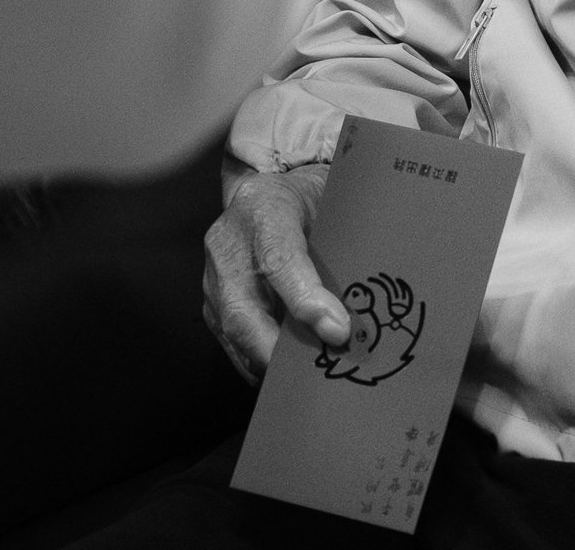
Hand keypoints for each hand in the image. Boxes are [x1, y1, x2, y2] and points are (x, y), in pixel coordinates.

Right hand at [202, 162, 350, 382]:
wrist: (263, 194)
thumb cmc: (305, 201)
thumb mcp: (329, 205)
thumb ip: (341, 244)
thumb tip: (363, 301)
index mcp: (264, 210)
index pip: (280, 258)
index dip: (306, 299)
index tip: (338, 330)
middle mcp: (229, 246)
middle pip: (244, 310)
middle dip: (279, 350)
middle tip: (316, 373)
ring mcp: (214, 278)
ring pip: (234, 333)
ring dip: (271, 362)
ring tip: (308, 381)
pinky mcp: (211, 304)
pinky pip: (231, 342)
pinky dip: (259, 362)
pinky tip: (286, 374)